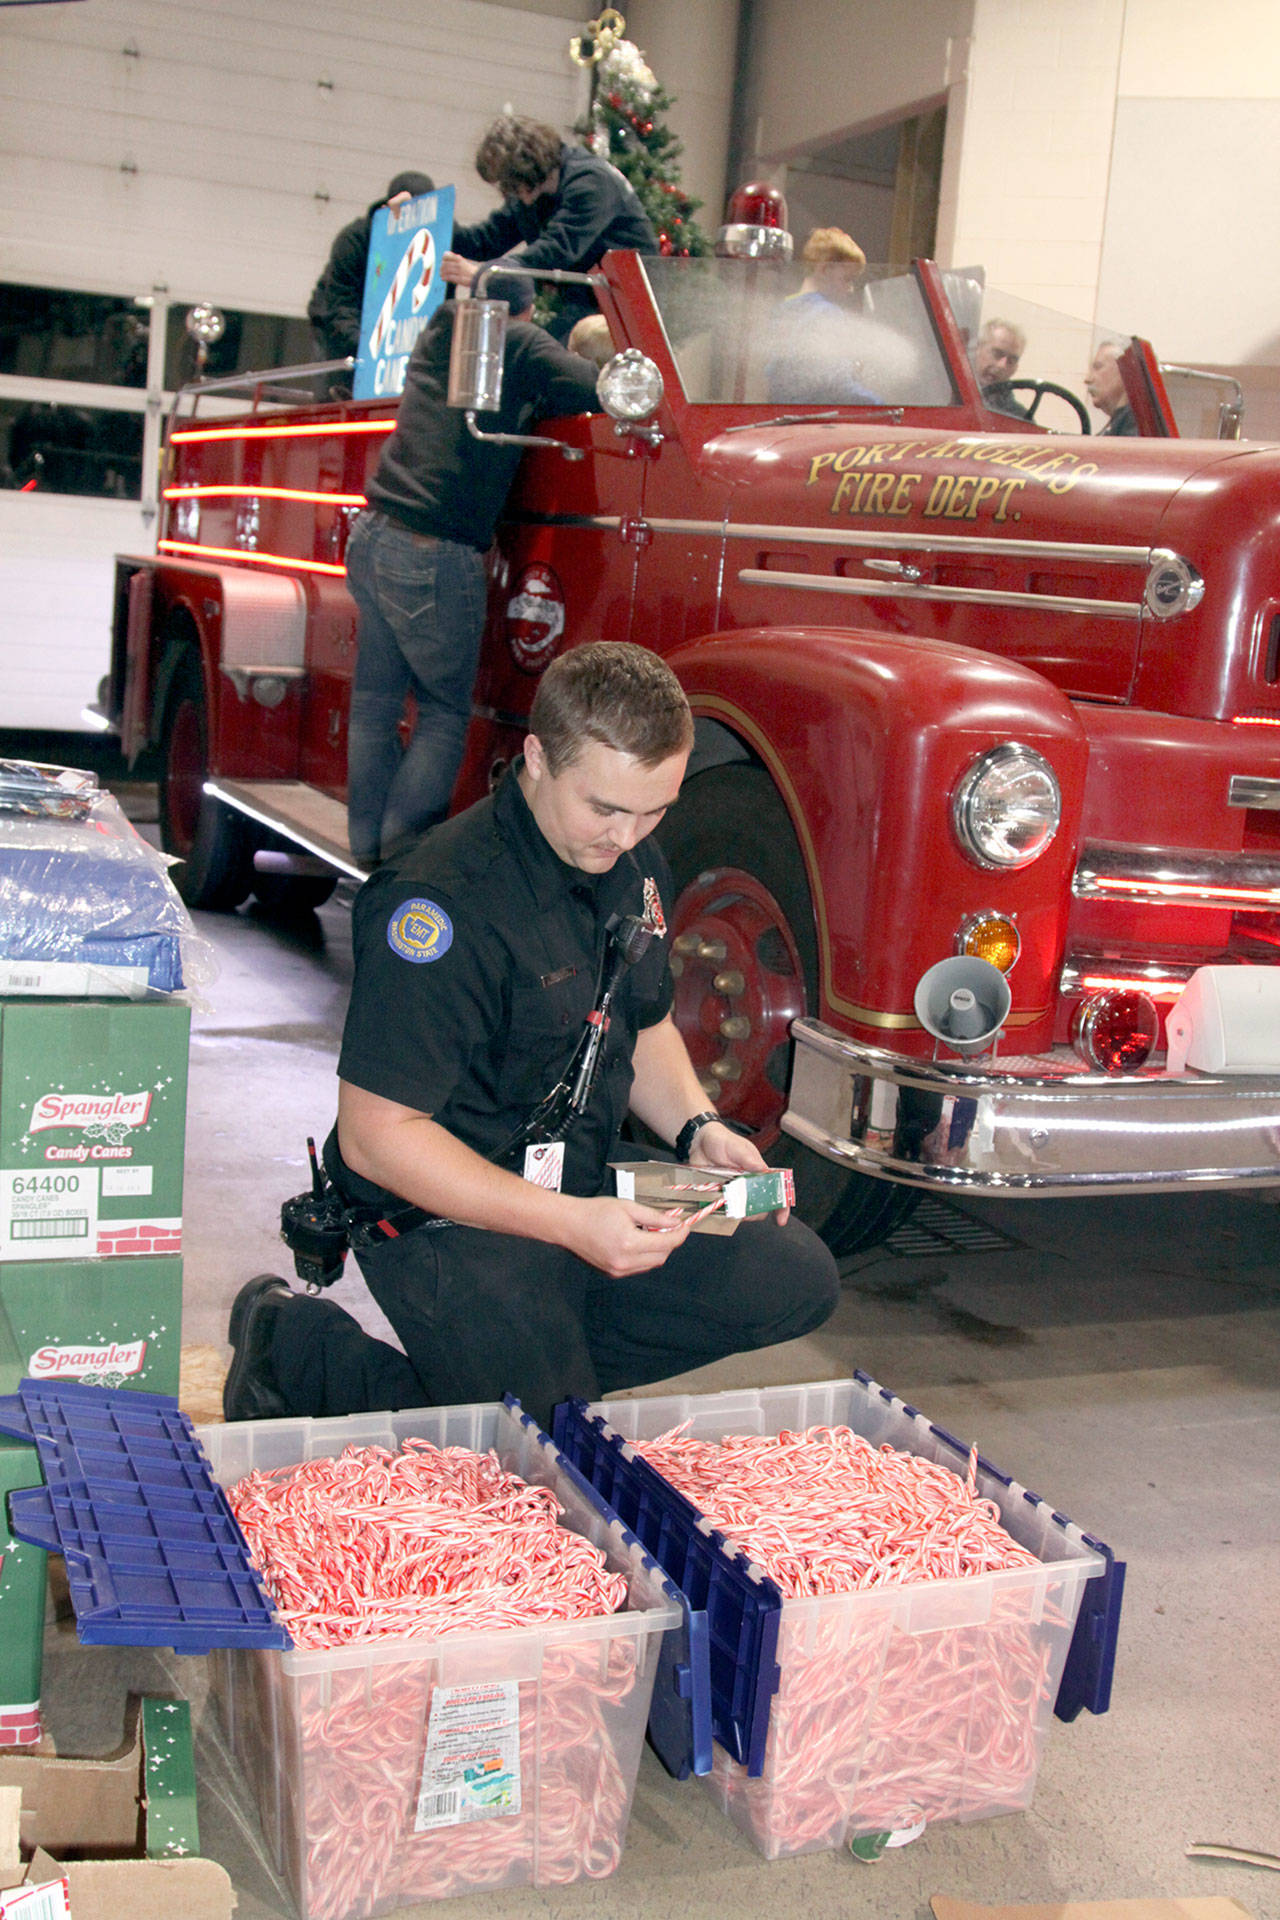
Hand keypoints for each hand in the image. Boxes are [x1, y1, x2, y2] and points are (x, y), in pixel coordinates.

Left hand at [440, 251, 478, 287]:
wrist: (479, 278)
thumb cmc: (471, 271)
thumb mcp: (464, 262)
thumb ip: (456, 259)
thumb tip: (447, 255)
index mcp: (459, 259)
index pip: (446, 255)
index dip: (443, 259)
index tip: (443, 262)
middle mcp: (458, 264)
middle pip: (445, 264)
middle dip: (442, 268)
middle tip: (441, 271)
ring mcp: (459, 271)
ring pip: (446, 270)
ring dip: (442, 273)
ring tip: (441, 275)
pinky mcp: (459, 278)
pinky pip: (449, 277)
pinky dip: (444, 278)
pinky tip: (443, 278)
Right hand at [560, 1196, 693, 1276]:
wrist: (568, 1224)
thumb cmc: (594, 1212)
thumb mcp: (628, 1207)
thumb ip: (654, 1217)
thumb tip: (674, 1223)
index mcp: (629, 1243)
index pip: (666, 1244)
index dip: (679, 1235)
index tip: (685, 1226)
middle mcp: (624, 1262)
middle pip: (661, 1257)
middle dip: (669, 1242)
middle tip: (667, 1226)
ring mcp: (618, 1271)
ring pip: (650, 1264)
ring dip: (656, 1250)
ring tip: (647, 1232)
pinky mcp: (612, 1274)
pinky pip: (637, 1267)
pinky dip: (643, 1256)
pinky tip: (635, 1242)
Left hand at [690, 1122, 789, 1224]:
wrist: (697, 1143)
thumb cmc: (721, 1141)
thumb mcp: (736, 1146)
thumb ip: (748, 1157)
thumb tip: (763, 1169)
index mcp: (759, 1172)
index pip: (777, 1190)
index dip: (782, 1206)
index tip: (781, 1219)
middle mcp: (749, 1186)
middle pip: (761, 1207)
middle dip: (756, 1211)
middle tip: (745, 1207)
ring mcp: (734, 1194)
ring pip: (743, 1212)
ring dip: (738, 1212)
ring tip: (728, 1202)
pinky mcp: (720, 1198)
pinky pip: (724, 1212)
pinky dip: (723, 1213)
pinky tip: (717, 1207)